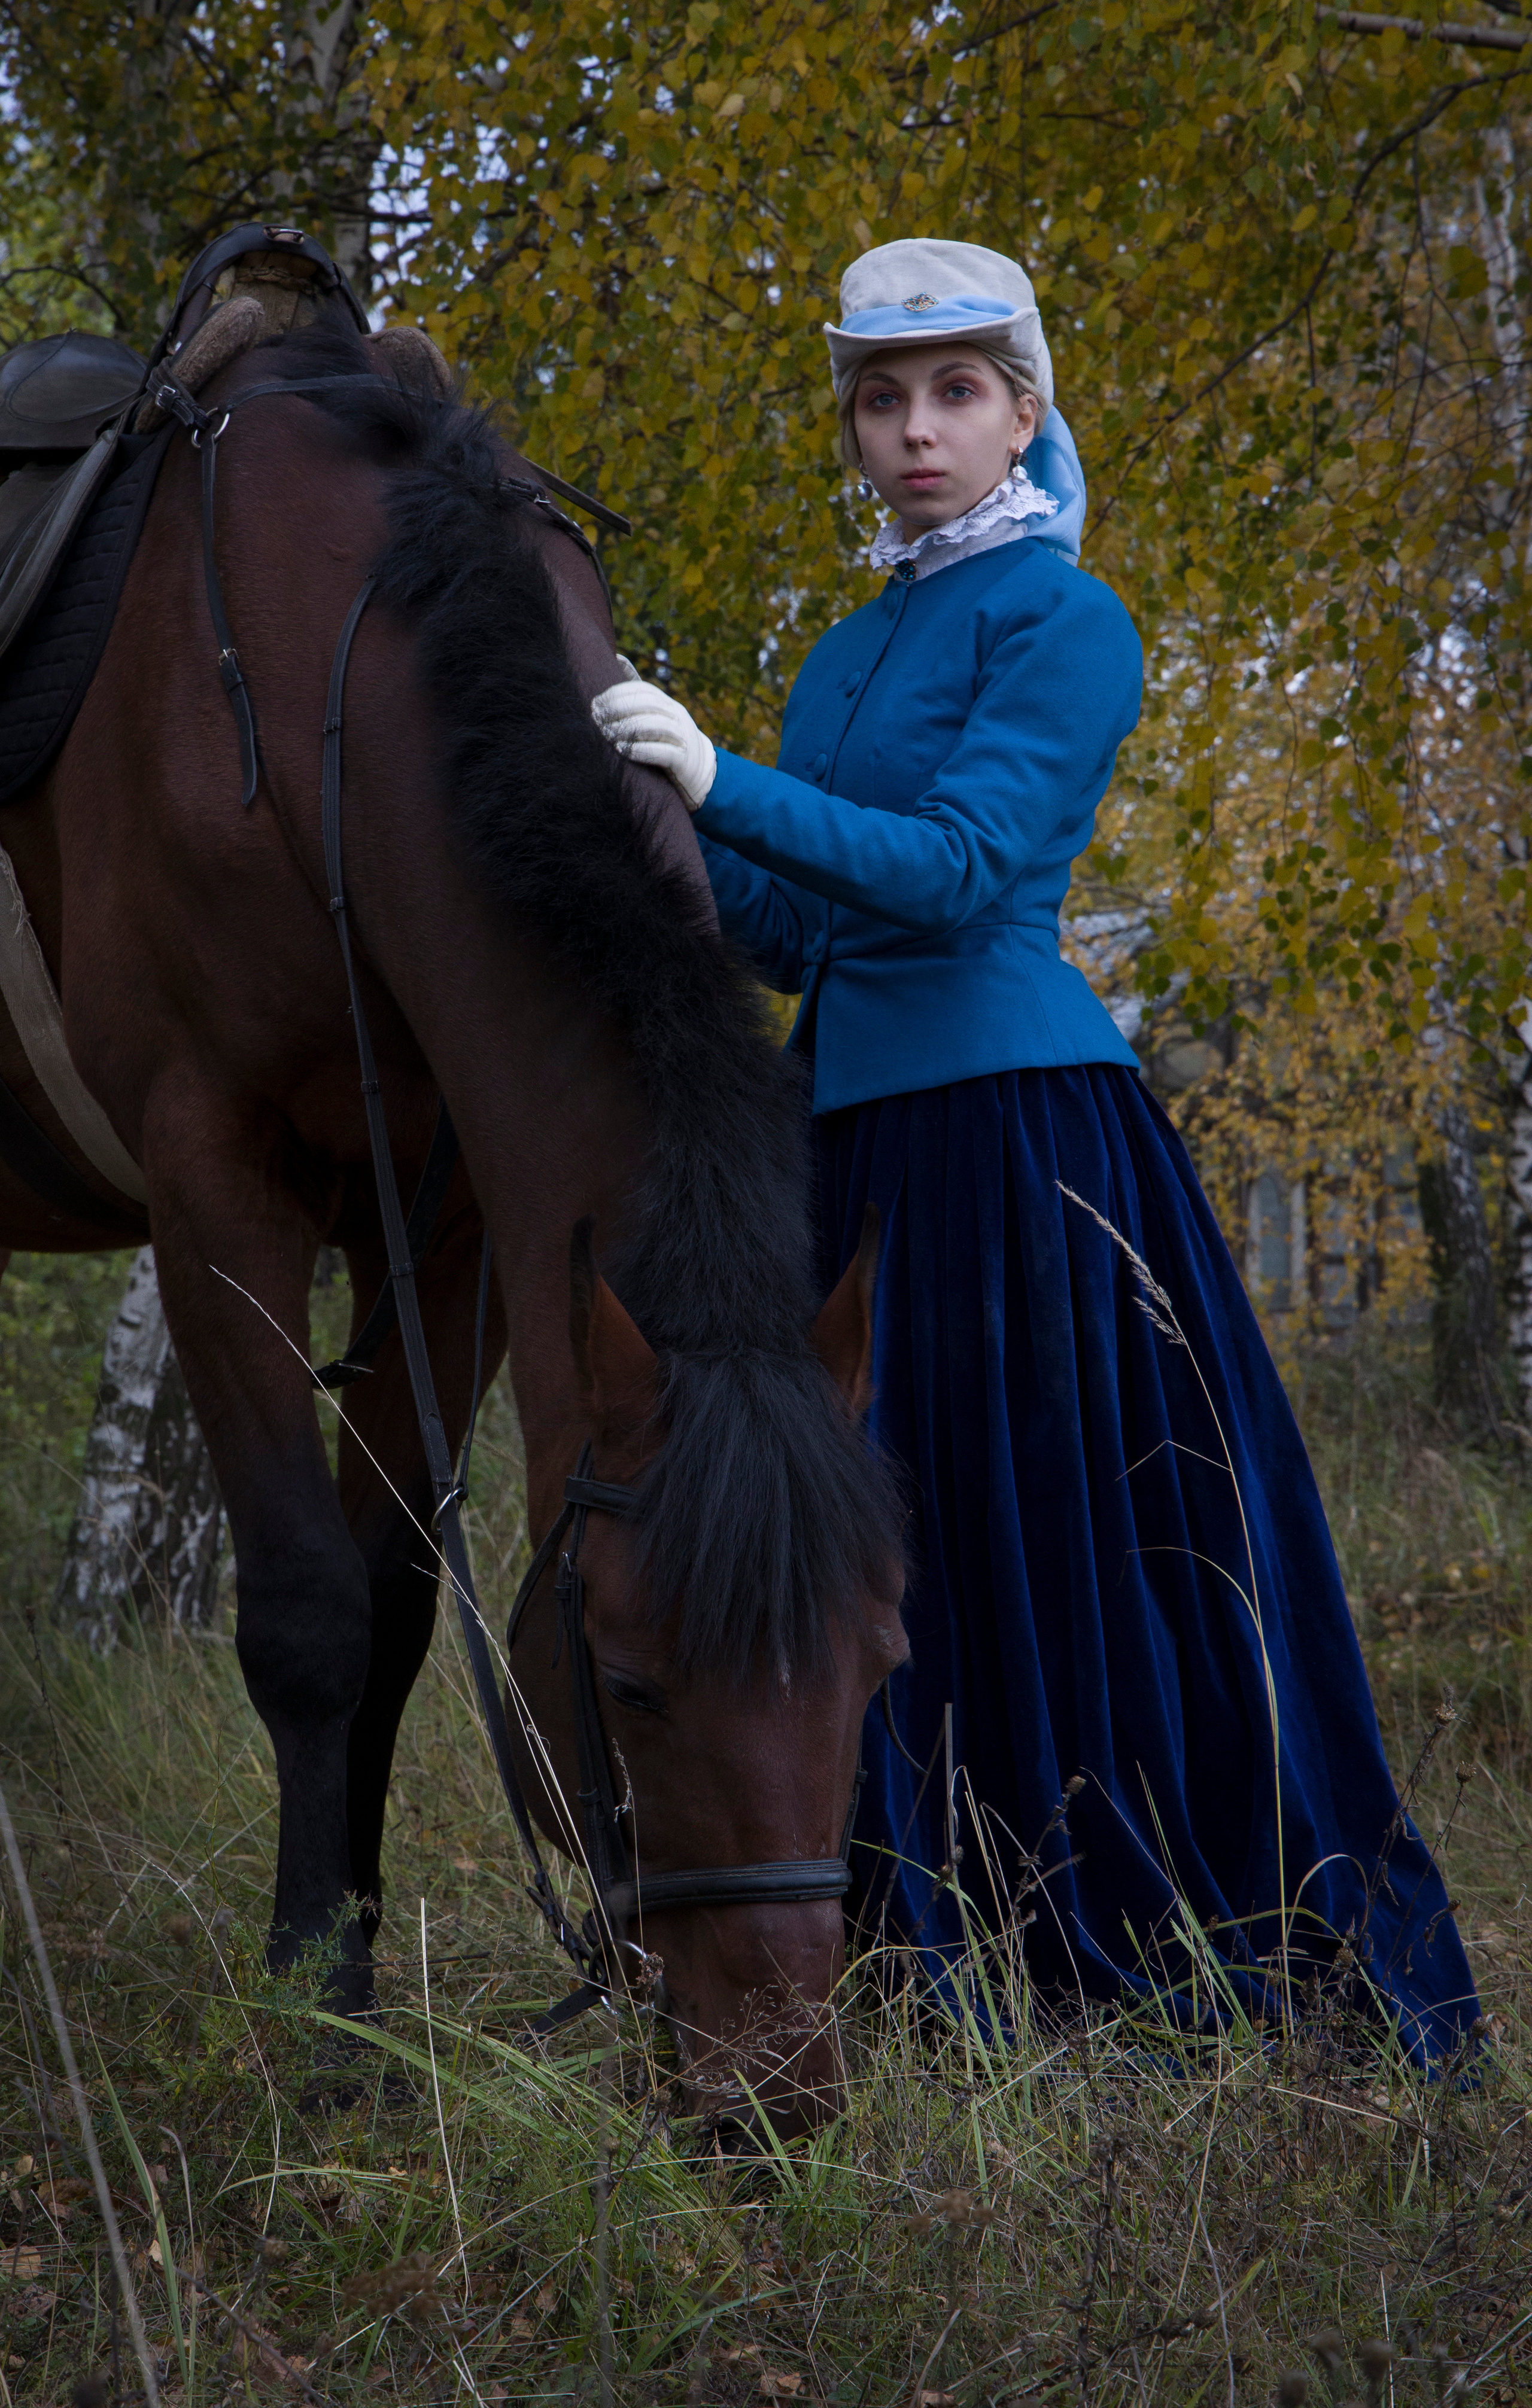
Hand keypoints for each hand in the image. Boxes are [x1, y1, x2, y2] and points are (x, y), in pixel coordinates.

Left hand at [591, 674, 716, 812]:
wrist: (700, 770)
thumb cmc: (667, 739)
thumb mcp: (655, 712)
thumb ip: (637, 691)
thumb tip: (618, 658)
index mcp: (666, 703)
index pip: (642, 690)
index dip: (617, 694)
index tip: (595, 703)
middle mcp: (676, 715)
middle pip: (648, 704)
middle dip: (619, 709)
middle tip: (597, 719)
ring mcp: (682, 736)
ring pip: (655, 725)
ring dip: (627, 728)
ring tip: (607, 734)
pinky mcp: (683, 760)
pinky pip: (664, 752)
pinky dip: (641, 750)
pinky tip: (623, 750)